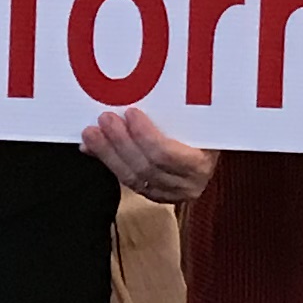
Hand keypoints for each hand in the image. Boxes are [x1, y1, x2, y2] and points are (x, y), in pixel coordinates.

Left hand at [81, 107, 213, 204]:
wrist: (211, 152)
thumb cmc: (205, 129)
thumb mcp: (198, 120)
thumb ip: (174, 114)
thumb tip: (135, 106)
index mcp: (200, 164)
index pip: (165, 153)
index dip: (144, 135)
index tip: (131, 113)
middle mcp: (187, 185)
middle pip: (145, 167)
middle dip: (120, 142)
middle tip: (105, 119)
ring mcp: (171, 195)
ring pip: (133, 178)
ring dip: (108, 154)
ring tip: (91, 134)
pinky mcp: (155, 197)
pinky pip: (128, 182)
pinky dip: (109, 164)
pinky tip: (93, 150)